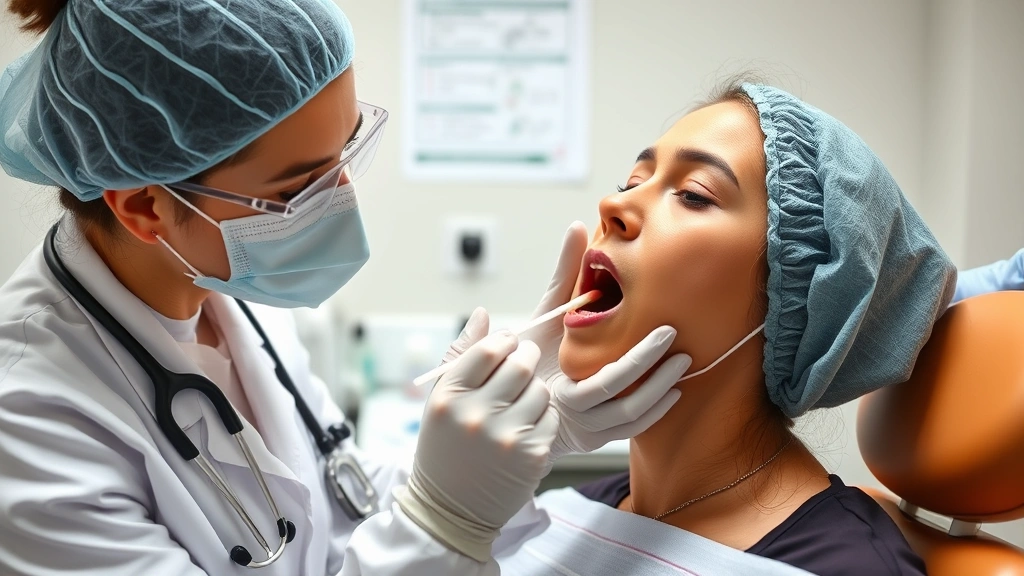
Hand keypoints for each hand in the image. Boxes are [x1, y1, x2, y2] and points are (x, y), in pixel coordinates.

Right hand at [396, 318, 558, 562]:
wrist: (449, 508)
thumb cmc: (445, 446)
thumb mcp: (440, 400)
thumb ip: (460, 354)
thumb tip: (483, 313)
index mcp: (449, 395)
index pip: (490, 348)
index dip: (505, 341)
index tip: (508, 346)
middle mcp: (476, 415)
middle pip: (521, 364)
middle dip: (528, 358)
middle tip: (525, 364)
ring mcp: (506, 437)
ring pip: (542, 390)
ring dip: (537, 390)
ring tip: (522, 402)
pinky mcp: (532, 456)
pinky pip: (551, 417)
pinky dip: (544, 418)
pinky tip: (527, 427)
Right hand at [523, 222, 691, 463]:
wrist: (514, 401)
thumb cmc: (533, 351)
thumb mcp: (545, 312)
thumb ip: (565, 272)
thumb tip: (578, 226)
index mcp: (555, 381)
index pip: (606, 377)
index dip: (638, 359)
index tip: (665, 332)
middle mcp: (570, 409)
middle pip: (622, 397)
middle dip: (654, 369)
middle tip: (678, 341)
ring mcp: (584, 429)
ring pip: (631, 416)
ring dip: (659, 391)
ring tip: (683, 364)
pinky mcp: (595, 438)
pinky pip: (630, 429)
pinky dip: (654, 411)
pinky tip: (673, 392)